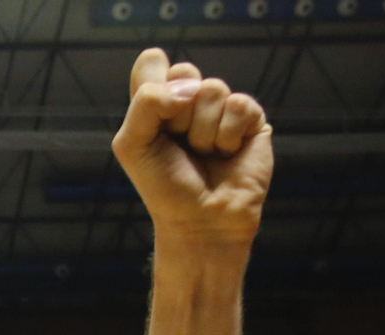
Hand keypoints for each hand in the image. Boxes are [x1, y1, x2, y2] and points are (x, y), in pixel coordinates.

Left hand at [112, 49, 271, 249]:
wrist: (200, 220)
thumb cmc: (164, 187)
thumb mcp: (132, 145)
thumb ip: (145, 104)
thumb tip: (188, 87)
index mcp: (157, 104)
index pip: (152, 64)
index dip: (152, 84)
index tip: (154, 119)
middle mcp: (189, 102)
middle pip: (184, 72)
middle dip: (177, 114)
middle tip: (178, 144)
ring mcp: (221, 109)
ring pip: (212, 89)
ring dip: (202, 131)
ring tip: (203, 155)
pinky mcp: (251, 119)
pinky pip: (239, 105)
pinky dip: (227, 136)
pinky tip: (226, 155)